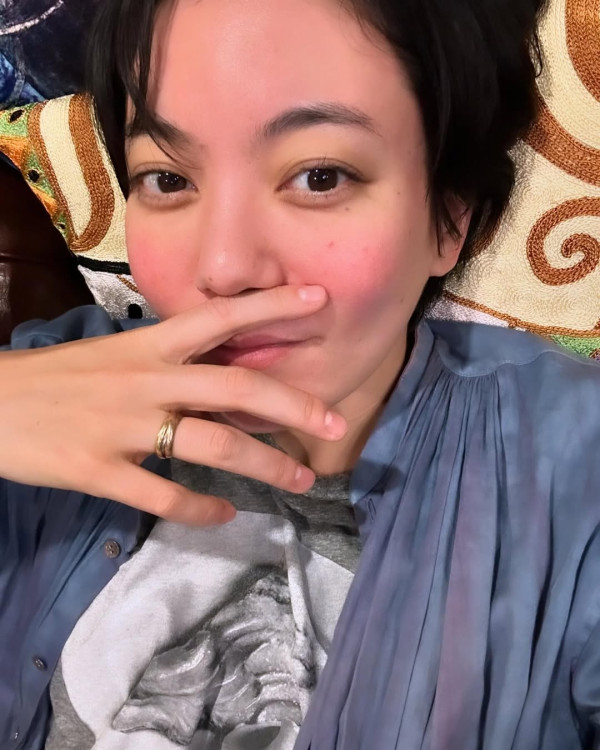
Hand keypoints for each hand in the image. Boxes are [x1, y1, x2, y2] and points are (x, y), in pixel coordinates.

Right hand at [0, 286, 345, 524]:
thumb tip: (227, 373)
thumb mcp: (116, 356)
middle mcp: (145, 381)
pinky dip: (200, 510)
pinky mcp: (99, 471)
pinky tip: (226, 516)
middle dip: (293, 405)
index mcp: (148, 346)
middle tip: (334, 423)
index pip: (220, 318)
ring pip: (212, 447)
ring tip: (301, 479)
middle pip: (235, 389)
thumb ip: (169, 364)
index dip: (271, 307)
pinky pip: (162, 496)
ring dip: (264, 465)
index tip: (319, 301)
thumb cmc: (57, 378)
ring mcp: (123, 428)